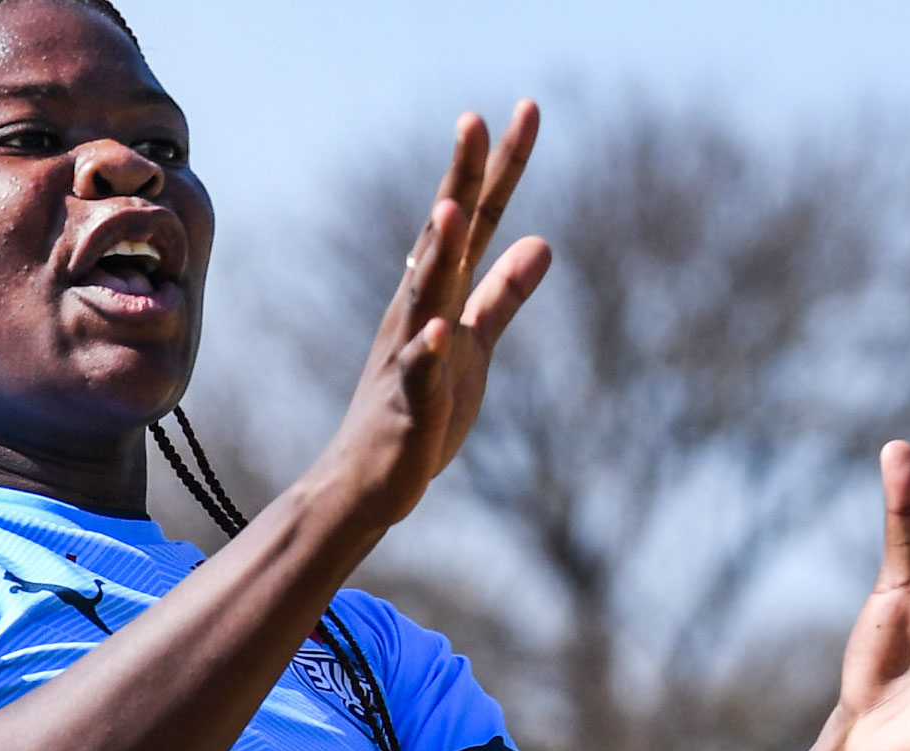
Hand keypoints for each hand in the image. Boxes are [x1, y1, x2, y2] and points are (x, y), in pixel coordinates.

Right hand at [316, 101, 553, 526]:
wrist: (366, 483)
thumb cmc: (417, 411)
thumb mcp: (474, 345)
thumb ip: (504, 294)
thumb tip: (543, 241)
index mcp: (438, 295)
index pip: (474, 220)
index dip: (498, 168)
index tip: (524, 109)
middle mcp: (418, 312)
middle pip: (445, 239)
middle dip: (460, 181)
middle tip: (474, 119)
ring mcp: (408, 356)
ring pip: (424, 297)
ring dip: (437, 254)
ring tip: (451, 208)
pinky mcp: (407, 407)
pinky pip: (417, 376)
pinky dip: (426, 353)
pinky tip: (439, 331)